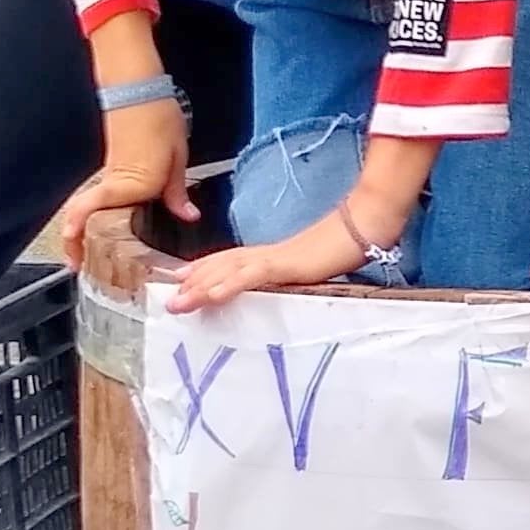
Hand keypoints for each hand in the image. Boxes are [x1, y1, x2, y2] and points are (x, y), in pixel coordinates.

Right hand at [52, 95, 194, 265]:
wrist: (141, 89)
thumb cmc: (158, 117)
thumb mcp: (177, 157)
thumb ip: (176, 192)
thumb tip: (188, 215)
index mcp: (131, 182)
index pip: (90, 209)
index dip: (76, 231)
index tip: (74, 252)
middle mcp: (114, 182)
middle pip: (82, 215)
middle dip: (75, 241)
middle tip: (79, 265)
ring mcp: (109, 175)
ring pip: (88, 208)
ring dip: (83, 229)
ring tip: (86, 253)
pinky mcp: (112, 168)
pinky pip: (99, 197)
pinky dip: (95, 214)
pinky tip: (105, 226)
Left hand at [166, 208, 389, 315]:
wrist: (363, 228)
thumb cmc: (345, 248)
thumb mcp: (314, 268)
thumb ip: (296, 275)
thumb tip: (288, 285)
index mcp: (271, 255)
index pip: (229, 261)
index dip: (203, 270)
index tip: (180, 280)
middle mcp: (266, 253)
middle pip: (220, 265)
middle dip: (192, 281)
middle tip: (166, 296)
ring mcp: (273, 257)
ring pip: (227, 271)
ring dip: (200, 287)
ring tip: (177, 302)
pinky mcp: (284, 264)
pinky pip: (250, 276)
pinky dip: (228, 285)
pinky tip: (210, 295)